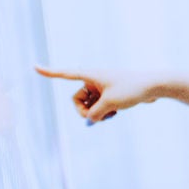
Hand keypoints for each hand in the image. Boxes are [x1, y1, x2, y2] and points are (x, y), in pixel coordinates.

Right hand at [35, 67, 153, 123]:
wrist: (153, 86)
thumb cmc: (131, 89)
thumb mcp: (110, 104)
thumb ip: (95, 114)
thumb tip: (89, 121)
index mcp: (90, 74)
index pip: (65, 73)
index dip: (49, 72)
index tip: (34, 66)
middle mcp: (93, 79)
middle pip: (76, 99)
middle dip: (84, 111)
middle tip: (97, 117)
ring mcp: (101, 87)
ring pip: (88, 106)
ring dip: (96, 113)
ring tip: (111, 114)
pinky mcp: (110, 94)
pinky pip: (99, 107)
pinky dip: (104, 113)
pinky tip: (116, 113)